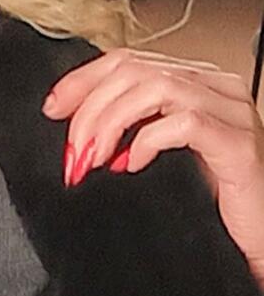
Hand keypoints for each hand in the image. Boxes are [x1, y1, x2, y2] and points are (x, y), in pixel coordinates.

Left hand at [42, 48, 263, 285]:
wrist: (255, 236)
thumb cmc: (207, 199)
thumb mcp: (157, 155)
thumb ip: (129, 129)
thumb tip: (75, 125)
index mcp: (195, 82)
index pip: (129, 59)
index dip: (83, 80)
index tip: (53, 109)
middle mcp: (216, 87)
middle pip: (136, 70)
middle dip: (91, 109)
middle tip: (74, 151)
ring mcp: (231, 112)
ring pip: (156, 88)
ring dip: (111, 123)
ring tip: (94, 159)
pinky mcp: (238, 143)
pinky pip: (184, 123)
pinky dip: (147, 140)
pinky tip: (131, 165)